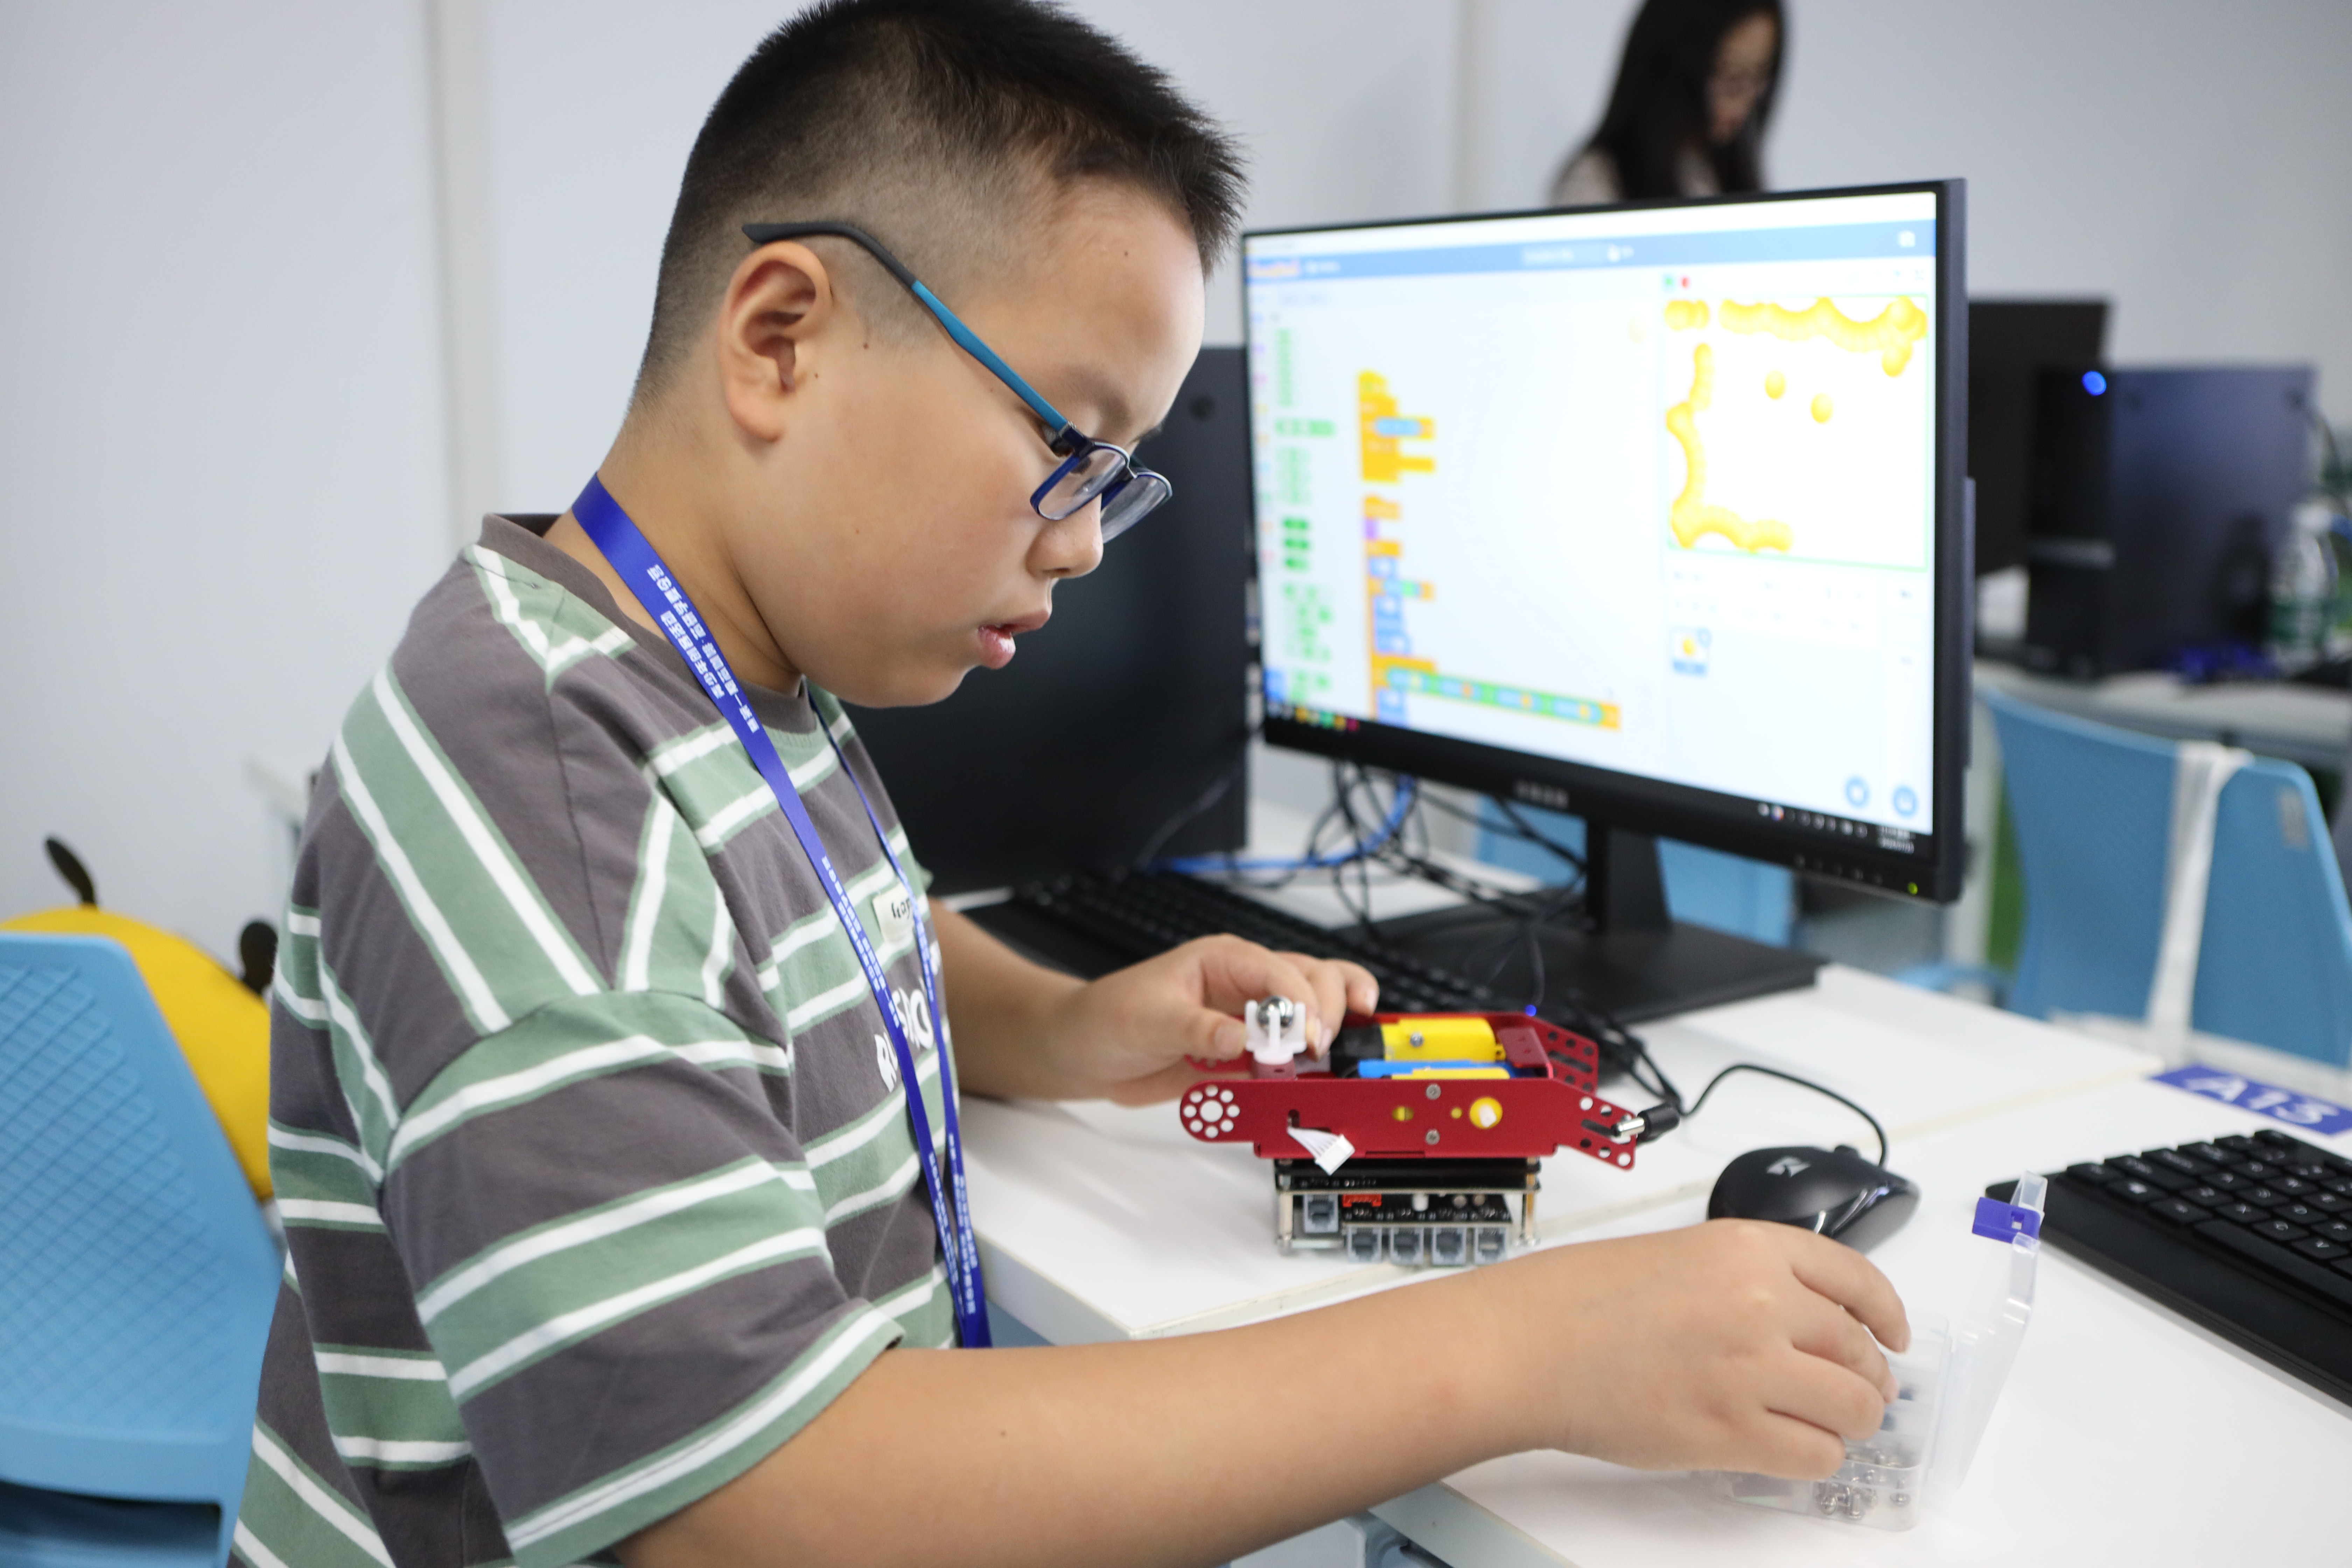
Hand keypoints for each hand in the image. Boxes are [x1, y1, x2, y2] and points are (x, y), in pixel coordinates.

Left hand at [1040, 935, 1378, 1103]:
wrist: (1086, 1054)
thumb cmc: (1108, 1018)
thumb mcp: (1148, 1020)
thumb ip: (1197, 1029)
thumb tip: (1242, 1037)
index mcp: (1224, 960)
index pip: (1280, 972)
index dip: (1302, 1003)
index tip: (1305, 1037)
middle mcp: (1245, 986)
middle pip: (1314, 981)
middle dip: (1328, 1010)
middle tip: (1317, 1047)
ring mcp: (1250, 1021)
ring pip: (1313, 1013)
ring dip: (1331, 1032)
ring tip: (1334, 1057)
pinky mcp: (1246, 1055)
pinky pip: (1289, 1059)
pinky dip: (1309, 1068)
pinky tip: (1314, 1079)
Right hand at [1483, 1219, 1908, 1477]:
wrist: (1530, 1343)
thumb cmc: (1582, 1299)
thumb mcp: (1679, 1256)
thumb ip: (1745, 1280)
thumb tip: (1801, 1324)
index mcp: (1748, 1248)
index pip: (1854, 1277)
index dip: (1886, 1311)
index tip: (1895, 1334)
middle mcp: (1761, 1302)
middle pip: (1858, 1349)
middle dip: (1868, 1378)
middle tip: (1857, 1392)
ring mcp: (1750, 1370)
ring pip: (1851, 1408)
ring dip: (1848, 1422)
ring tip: (1826, 1425)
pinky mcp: (1732, 1431)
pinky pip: (1814, 1454)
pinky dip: (1815, 1456)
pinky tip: (1790, 1447)